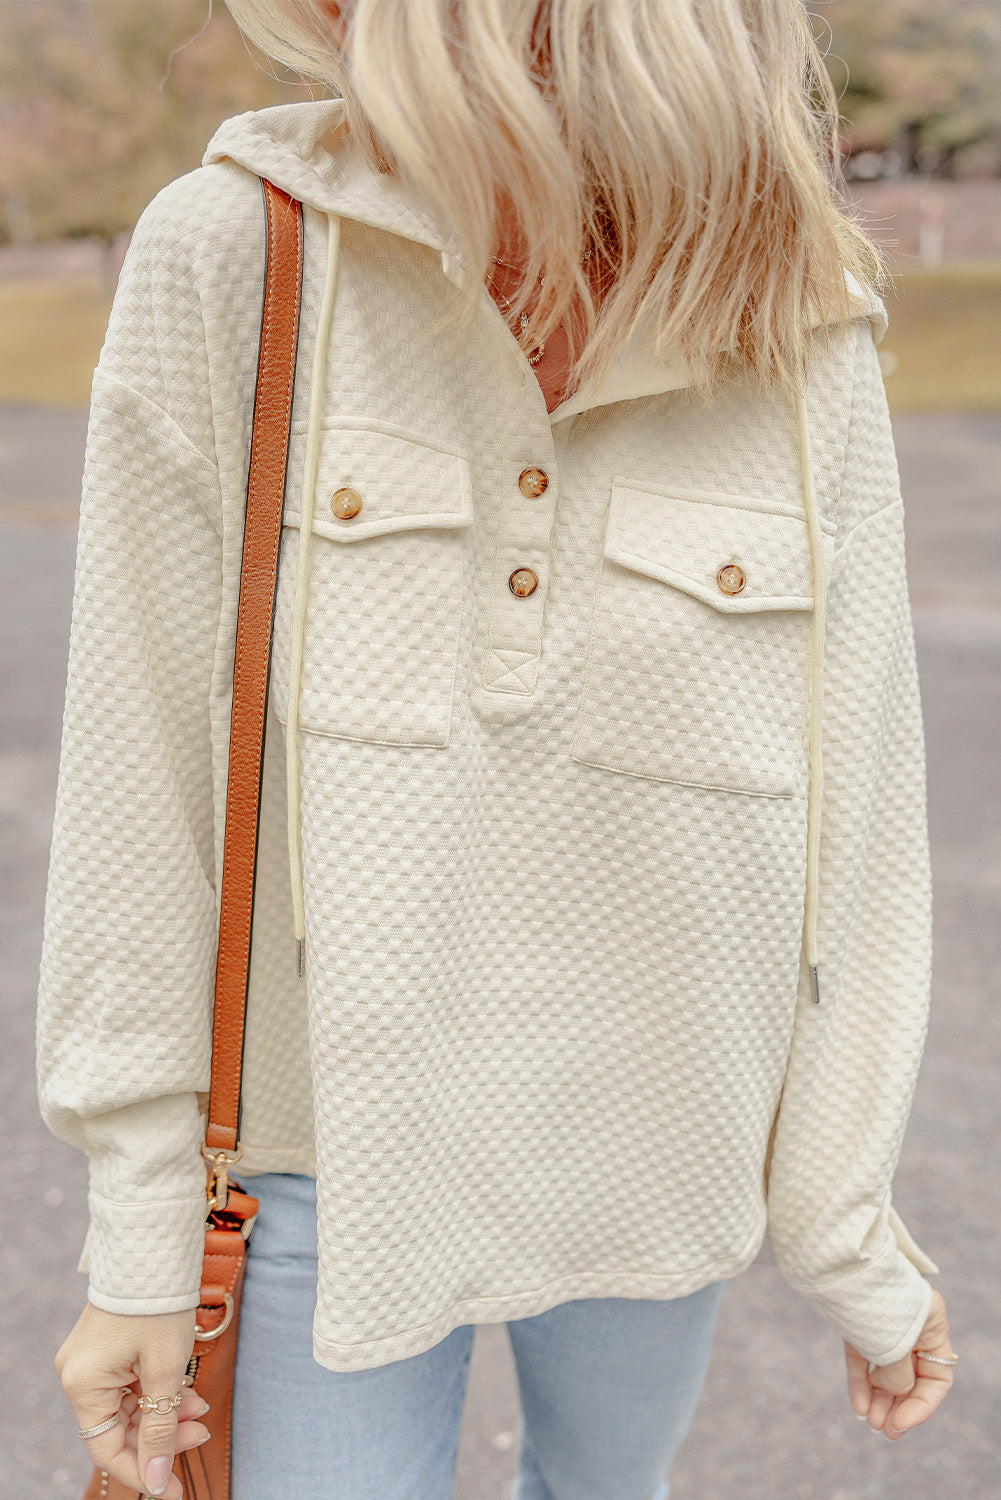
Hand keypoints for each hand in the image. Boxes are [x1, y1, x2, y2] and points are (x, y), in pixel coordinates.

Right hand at [55, 1300, 209, 1497]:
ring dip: (165, 1411)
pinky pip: (129, 1384)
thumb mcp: (166, 1370)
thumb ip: (159, 1429)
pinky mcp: (106, 1348)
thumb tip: (154, 1481)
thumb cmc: (158, 1304)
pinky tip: (185, 1390)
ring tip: (200, 1406)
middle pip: (120, 1427)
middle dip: (163, 1434)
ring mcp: (90, 1361)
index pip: (108, 1448)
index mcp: (83, 1384)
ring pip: (128, 1406)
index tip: (172, 1488)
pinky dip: (157, 1391)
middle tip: (201, 1432)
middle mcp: (78, 1375)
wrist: (154, 1247)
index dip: (143, 1470)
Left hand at [844, 1286, 955, 1439]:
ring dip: (878, 1397)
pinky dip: (861, 1380)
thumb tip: (896, 1394)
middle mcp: (912, 1324)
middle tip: (883, 1431)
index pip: (937, 1377)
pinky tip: (858, 1405)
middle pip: (911, 1375)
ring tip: (869, 1422)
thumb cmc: (872, 1299)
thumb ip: (899, 1376)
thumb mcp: (893, 1345)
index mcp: (932, 1323)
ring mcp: (884, 1323)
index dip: (921, 1406)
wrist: (834, 1261)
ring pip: (885, 1369)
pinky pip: (863, 1357)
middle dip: (897, 1405)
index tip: (900, 1424)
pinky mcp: (858, 1322)